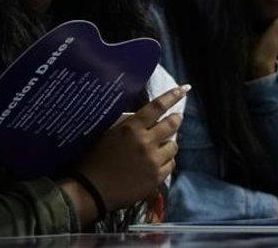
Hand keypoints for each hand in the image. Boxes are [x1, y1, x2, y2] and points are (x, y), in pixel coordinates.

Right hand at [73, 86, 187, 212]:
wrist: (93, 189)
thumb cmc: (96, 158)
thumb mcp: (109, 133)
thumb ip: (128, 123)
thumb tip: (146, 117)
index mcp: (131, 127)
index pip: (157, 107)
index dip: (172, 96)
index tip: (185, 89)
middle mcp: (145, 141)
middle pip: (171, 124)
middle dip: (176, 119)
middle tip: (177, 117)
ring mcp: (153, 161)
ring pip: (173, 146)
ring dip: (169, 144)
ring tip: (160, 146)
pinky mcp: (157, 178)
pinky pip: (171, 164)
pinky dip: (166, 161)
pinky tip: (157, 163)